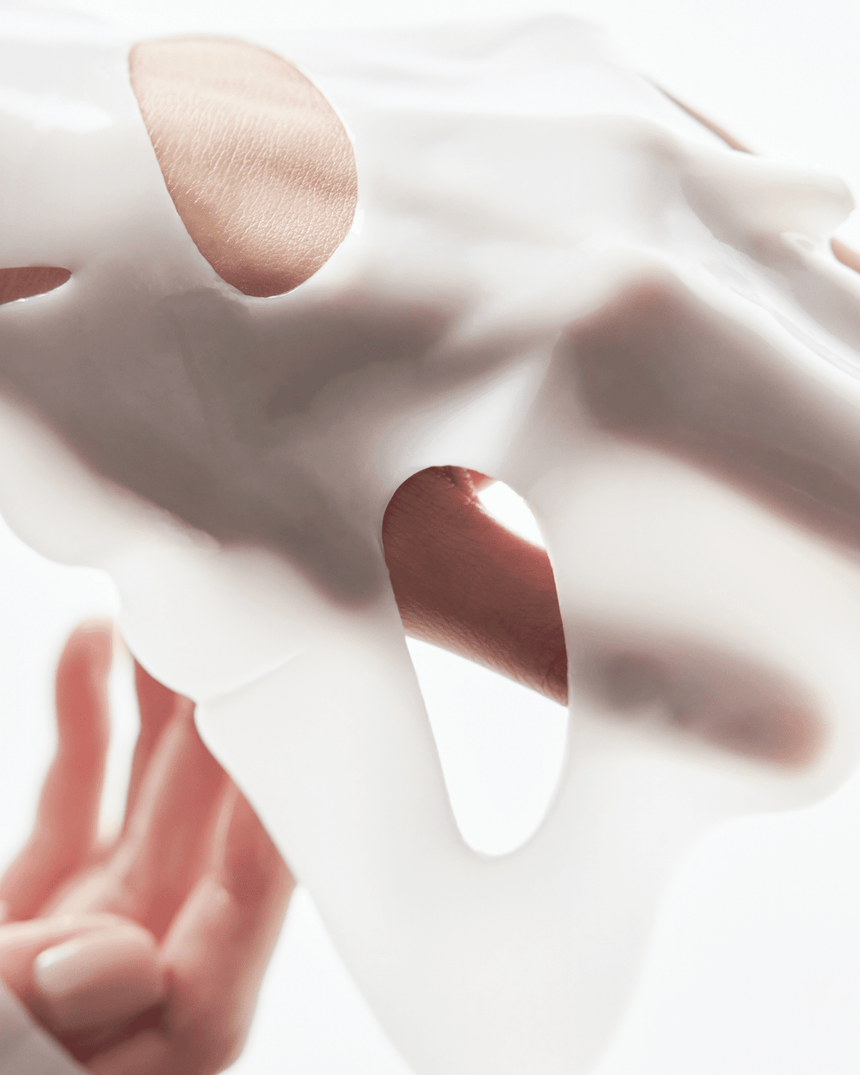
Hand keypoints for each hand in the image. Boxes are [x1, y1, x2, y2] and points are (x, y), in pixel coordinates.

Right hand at [0, 622, 291, 1073]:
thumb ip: (47, 1017)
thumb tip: (126, 962)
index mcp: (160, 1030)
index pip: (239, 909)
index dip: (265, 816)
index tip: (284, 726)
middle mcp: (145, 963)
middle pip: (209, 825)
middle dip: (223, 723)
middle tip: (234, 626)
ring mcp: (101, 920)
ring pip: (151, 792)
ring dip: (163, 703)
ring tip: (171, 613)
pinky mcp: (53, 892)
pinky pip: (77, 794)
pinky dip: (83, 720)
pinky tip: (87, 644)